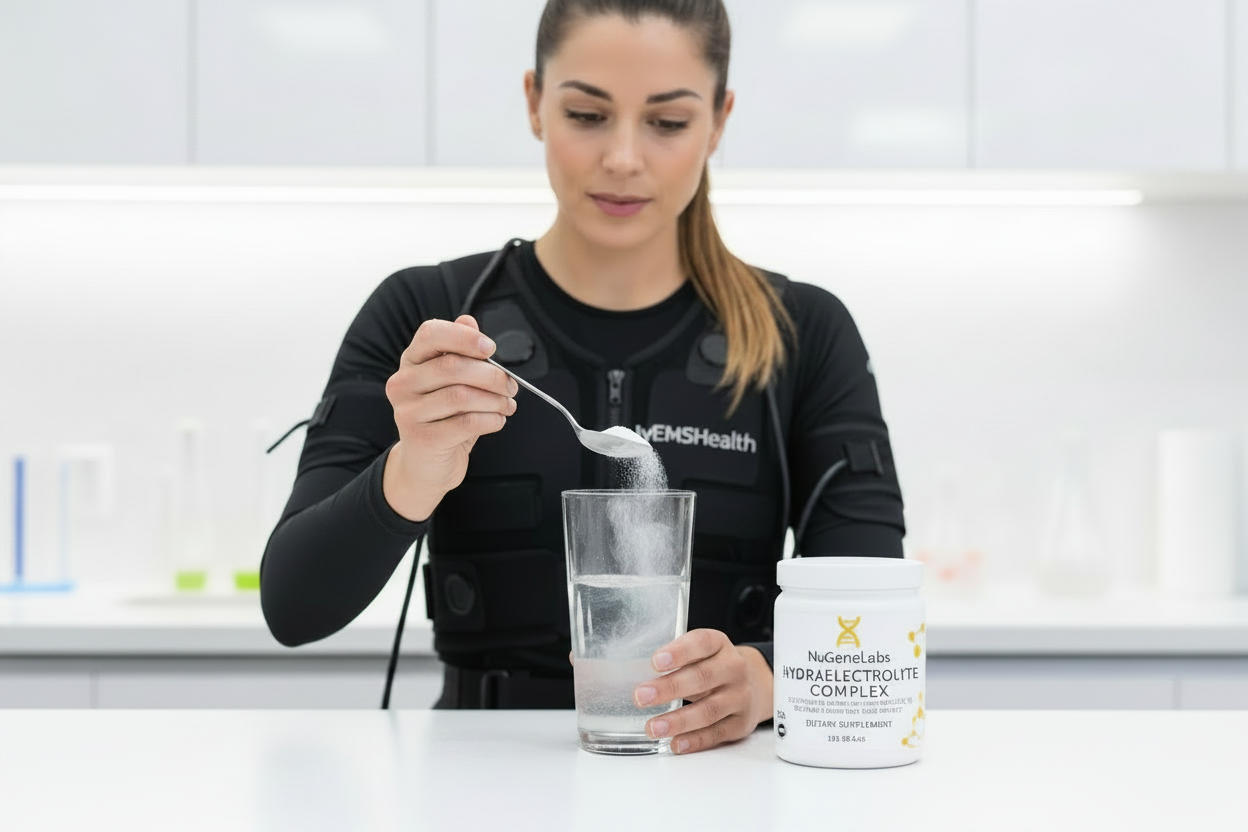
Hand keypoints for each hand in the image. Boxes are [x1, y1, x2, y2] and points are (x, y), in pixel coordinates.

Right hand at [383, 315, 517, 520]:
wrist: (426, 465)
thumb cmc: (445, 418)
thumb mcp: (453, 382)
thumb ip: (461, 351)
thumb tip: (469, 320)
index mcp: (412, 361)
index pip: (430, 333)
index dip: (464, 336)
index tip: (491, 348)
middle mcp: (403, 383)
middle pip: (453, 366)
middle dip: (492, 375)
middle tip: (510, 385)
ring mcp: (407, 412)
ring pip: (462, 396)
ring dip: (495, 400)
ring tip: (507, 405)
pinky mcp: (421, 438)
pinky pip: (466, 423)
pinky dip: (491, 420)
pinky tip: (497, 420)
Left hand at [632, 629, 773, 754]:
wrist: (755, 684)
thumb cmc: (713, 665)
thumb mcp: (700, 652)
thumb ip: (673, 659)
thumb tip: (623, 669)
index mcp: (719, 644)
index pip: (701, 643)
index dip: (678, 652)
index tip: (655, 662)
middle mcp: (733, 668)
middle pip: (702, 678)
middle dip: (669, 688)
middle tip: (641, 696)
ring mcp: (739, 697)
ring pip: (709, 710)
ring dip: (678, 721)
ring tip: (652, 727)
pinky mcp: (740, 723)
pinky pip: (716, 734)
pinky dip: (694, 740)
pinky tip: (675, 743)